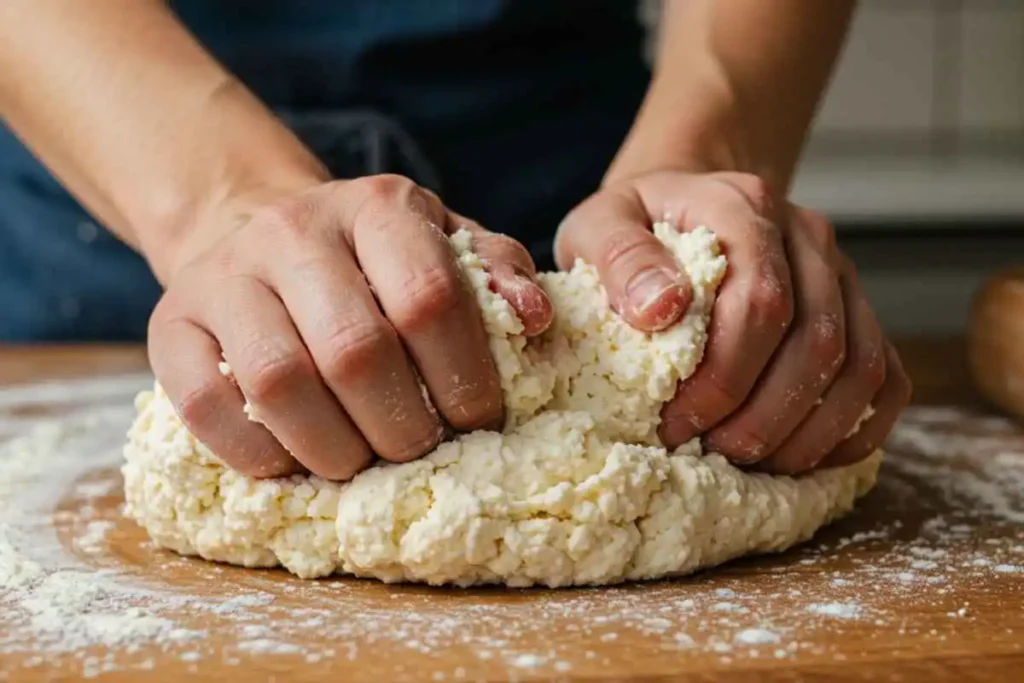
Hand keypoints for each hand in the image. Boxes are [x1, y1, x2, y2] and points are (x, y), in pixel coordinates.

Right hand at [147, 174, 552, 479]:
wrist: (257, 231)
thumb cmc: (374, 260)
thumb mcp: (447, 245)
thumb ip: (497, 276)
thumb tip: (534, 319)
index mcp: (379, 207)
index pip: (429, 298)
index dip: (462, 378)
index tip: (478, 422)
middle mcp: (295, 229)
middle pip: (355, 350)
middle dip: (402, 427)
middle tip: (419, 451)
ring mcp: (224, 274)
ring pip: (279, 382)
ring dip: (334, 449)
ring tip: (361, 464)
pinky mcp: (169, 322)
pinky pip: (205, 404)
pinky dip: (256, 454)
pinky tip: (292, 461)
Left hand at [556, 170, 910, 473]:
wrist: (680, 206)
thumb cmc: (634, 229)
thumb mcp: (597, 226)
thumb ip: (620, 258)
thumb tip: (661, 308)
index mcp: (744, 207)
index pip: (761, 301)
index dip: (724, 377)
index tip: (676, 423)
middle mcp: (807, 237)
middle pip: (817, 342)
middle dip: (762, 418)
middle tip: (711, 454)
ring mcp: (842, 274)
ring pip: (860, 367)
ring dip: (808, 434)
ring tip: (750, 464)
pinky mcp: (858, 311)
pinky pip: (886, 379)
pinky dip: (851, 431)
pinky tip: (801, 459)